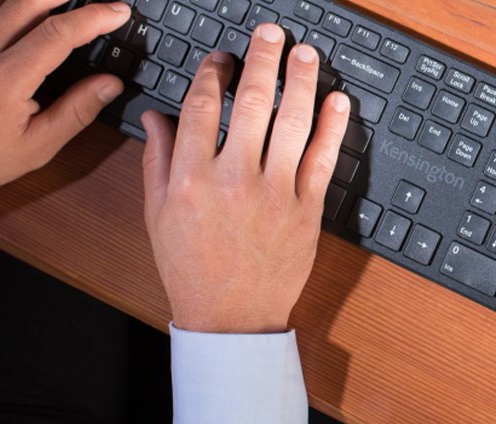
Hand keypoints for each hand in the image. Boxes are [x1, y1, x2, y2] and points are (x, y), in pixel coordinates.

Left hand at [0, 0, 129, 189]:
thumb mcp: (38, 145)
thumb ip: (77, 111)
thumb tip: (111, 84)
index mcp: (5, 80)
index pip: (57, 34)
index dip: (93, 17)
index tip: (117, 12)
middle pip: (28, 2)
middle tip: (99, 0)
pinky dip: (3, 1)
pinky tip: (21, 6)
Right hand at [142, 24, 349, 333]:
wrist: (232, 316)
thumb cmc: (193, 268)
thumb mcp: (158, 215)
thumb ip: (158, 160)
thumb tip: (159, 116)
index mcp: (191, 178)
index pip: (203, 107)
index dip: (215, 74)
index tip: (223, 58)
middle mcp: (234, 180)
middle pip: (253, 105)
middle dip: (263, 62)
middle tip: (271, 35)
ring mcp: (275, 194)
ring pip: (293, 124)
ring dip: (302, 83)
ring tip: (306, 54)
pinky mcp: (307, 211)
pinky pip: (323, 160)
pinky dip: (332, 128)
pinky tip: (337, 102)